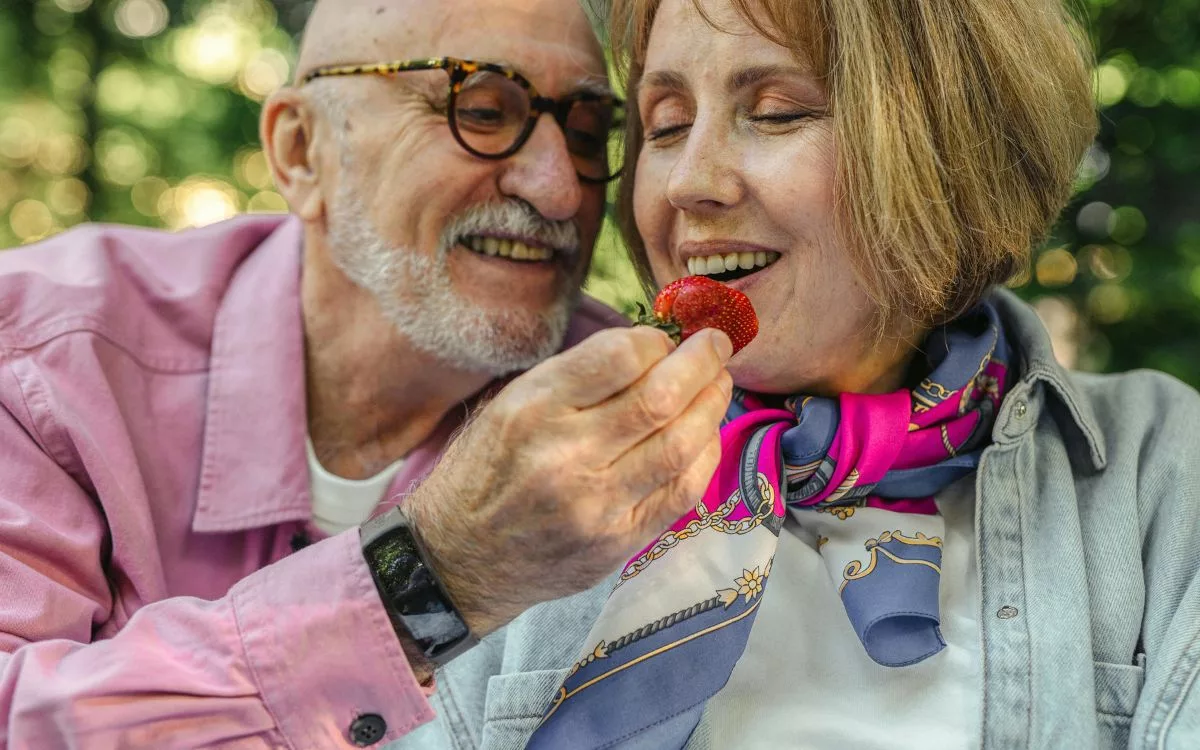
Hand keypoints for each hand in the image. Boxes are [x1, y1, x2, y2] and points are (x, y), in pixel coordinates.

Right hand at [404, 326, 732, 636]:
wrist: (458, 560)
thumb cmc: (484, 471)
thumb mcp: (508, 405)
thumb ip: (576, 377)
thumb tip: (651, 348)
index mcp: (532, 409)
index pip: (618, 356)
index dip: (656, 340)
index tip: (666, 337)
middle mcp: (565, 455)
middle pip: (660, 397)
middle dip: (702, 362)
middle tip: (718, 345)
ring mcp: (596, 504)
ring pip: (680, 444)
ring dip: (712, 405)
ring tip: (720, 383)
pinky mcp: (617, 542)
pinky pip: (682, 492)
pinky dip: (704, 455)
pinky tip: (706, 434)